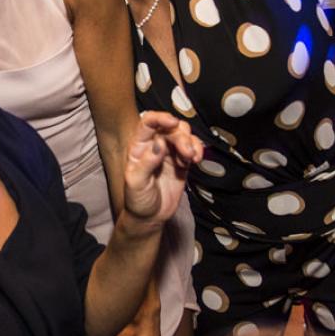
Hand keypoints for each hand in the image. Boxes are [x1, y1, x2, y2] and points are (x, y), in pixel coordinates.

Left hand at [121, 112, 202, 229]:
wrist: (150, 217)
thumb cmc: (137, 199)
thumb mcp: (136, 183)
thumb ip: (147, 162)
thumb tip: (159, 143)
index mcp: (138, 146)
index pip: (147, 123)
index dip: (160, 118)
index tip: (172, 122)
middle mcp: (154, 145)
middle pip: (170, 128)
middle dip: (181, 136)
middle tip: (187, 153)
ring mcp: (169, 153)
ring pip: (183, 135)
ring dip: (191, 142)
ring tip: (193, 157)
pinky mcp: (182, 162)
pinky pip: (192, 148)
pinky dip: (197, 150)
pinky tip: (196, 160)